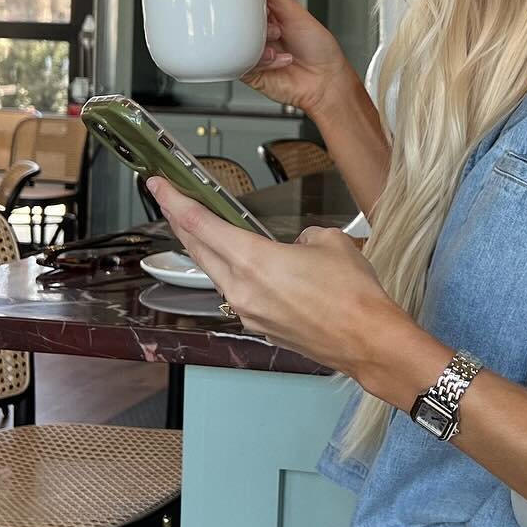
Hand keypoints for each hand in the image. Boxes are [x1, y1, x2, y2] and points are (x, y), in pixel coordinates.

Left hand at [147, 174, 403, 377]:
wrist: (367, 341)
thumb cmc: (353, 295)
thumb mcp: (330, 241)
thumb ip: (303, 236)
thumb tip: (295, 246)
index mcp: (253, 260)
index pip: (200, 224)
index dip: (175, 202)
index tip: (158, 186)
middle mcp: (241, 289)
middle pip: (198, 250)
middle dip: (181, 223)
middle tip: (171, 202)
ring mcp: (248, 312)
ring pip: (216, 274)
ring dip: (207, 251)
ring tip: (205, 232)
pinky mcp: (261, 327)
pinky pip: (239, 295)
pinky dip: (237, 277)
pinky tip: (252, 268)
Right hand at [238, 0, 355, 118]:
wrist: (326, 82)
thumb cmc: (320, 51)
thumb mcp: (298, 13)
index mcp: (269, 19)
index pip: (246, 4)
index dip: (243, 0)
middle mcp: (260, 36)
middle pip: (238, 23)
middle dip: (254, 24)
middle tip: (272, 27)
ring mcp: (254, 54)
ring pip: (238, 43)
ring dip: (260, 43)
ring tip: (278, 45)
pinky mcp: (250, 73)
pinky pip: (242, 63)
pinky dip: (262, 60)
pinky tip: (279, 60)